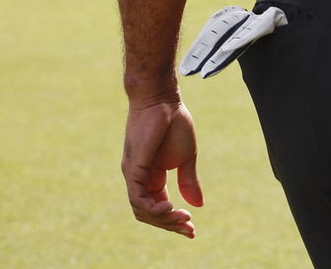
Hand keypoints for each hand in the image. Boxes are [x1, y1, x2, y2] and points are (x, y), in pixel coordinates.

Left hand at [122, 98, 202, 238]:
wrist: (163, 100)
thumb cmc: (174, 122)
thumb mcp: (188, 157)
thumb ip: (189, 181)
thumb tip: (198, 205)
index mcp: (153, 177)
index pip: (159, 207)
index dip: (175, 221)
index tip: (192, 230)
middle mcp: (140, 179)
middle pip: (150, 214)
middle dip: (170, 225)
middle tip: (189, 228)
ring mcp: (134, 175)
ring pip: (142, 210)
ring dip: (163, 219)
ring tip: (181, 217)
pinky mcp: (132, 169)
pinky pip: (137, 198)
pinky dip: (151, 208)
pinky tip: (169, 208)